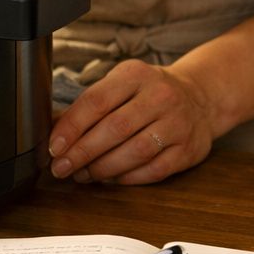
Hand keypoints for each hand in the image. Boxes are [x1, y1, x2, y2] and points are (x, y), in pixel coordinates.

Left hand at [47, 60, 218, 184]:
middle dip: (82, 152)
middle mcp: (160, 97)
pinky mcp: (189, 149)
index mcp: (135, 75)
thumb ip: (89, 104)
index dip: (71, 126)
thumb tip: (53, 129)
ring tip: (82, 175)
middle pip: (115, 129)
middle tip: (61, 168)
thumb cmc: (147, 93)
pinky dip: (128, 178)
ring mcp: (178, 123)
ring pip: (135, 152)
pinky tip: (111, 179)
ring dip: (103, 168)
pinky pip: (154, 170)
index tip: (54, 146)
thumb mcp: (120, 83)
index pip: (96, 101)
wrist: (200, 98)